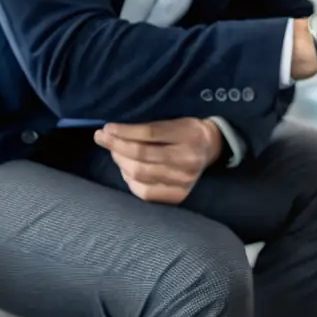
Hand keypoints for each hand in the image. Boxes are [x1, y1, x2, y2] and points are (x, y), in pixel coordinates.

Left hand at [94, 117, 222, 204]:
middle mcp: (187, 159)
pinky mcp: (179, 195)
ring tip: (114, 152)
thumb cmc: (188, 131)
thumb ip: (149, 127)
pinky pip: (145, 192)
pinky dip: (130, 181)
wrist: (212, 149)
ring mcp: (183, 180)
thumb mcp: (175, 121)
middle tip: (103, 139)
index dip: (124, 132)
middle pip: (141, 155)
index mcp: (187, 134)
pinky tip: (126, 170)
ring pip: (140, 173)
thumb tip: (113, 132)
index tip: (107, 128)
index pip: (149, 134)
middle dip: (116, 146)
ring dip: (120, 162)